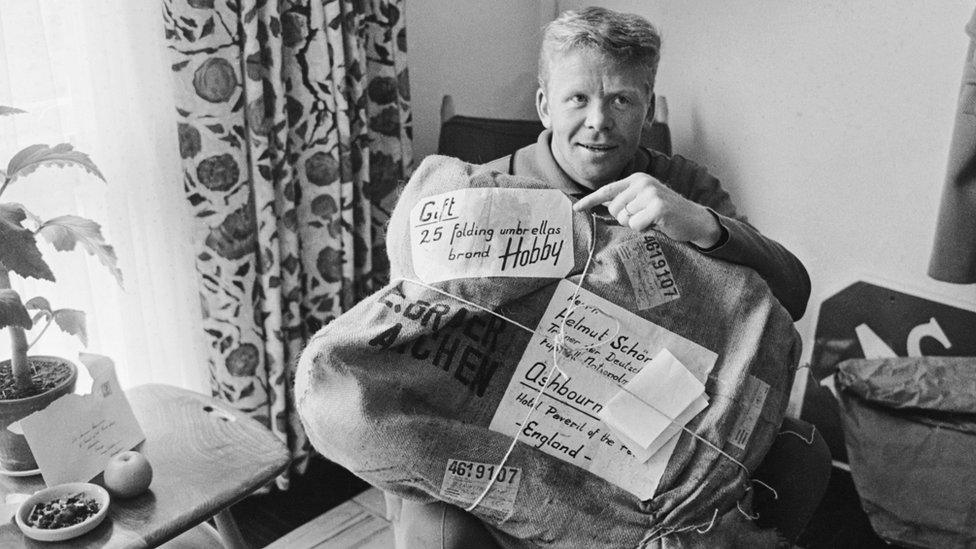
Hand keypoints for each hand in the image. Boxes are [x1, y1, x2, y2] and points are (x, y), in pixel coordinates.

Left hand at [572, 173, 722, 247]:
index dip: (590, 200)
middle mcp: (643, 182)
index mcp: (637, 179)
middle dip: (625, 219)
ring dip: (636, 225)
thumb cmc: (665, 213)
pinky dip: (644, 229)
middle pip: (614, 209)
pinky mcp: (658, 207)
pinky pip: (636, 225)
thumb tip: (600, 203)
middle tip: (643, 218)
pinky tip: (658, 224)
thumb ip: (624, 200)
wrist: (694, 219)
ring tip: (652, 220)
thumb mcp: (643, 201)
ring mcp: (651, 193)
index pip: (607, 190)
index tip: (576, 209)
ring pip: (625, 218)